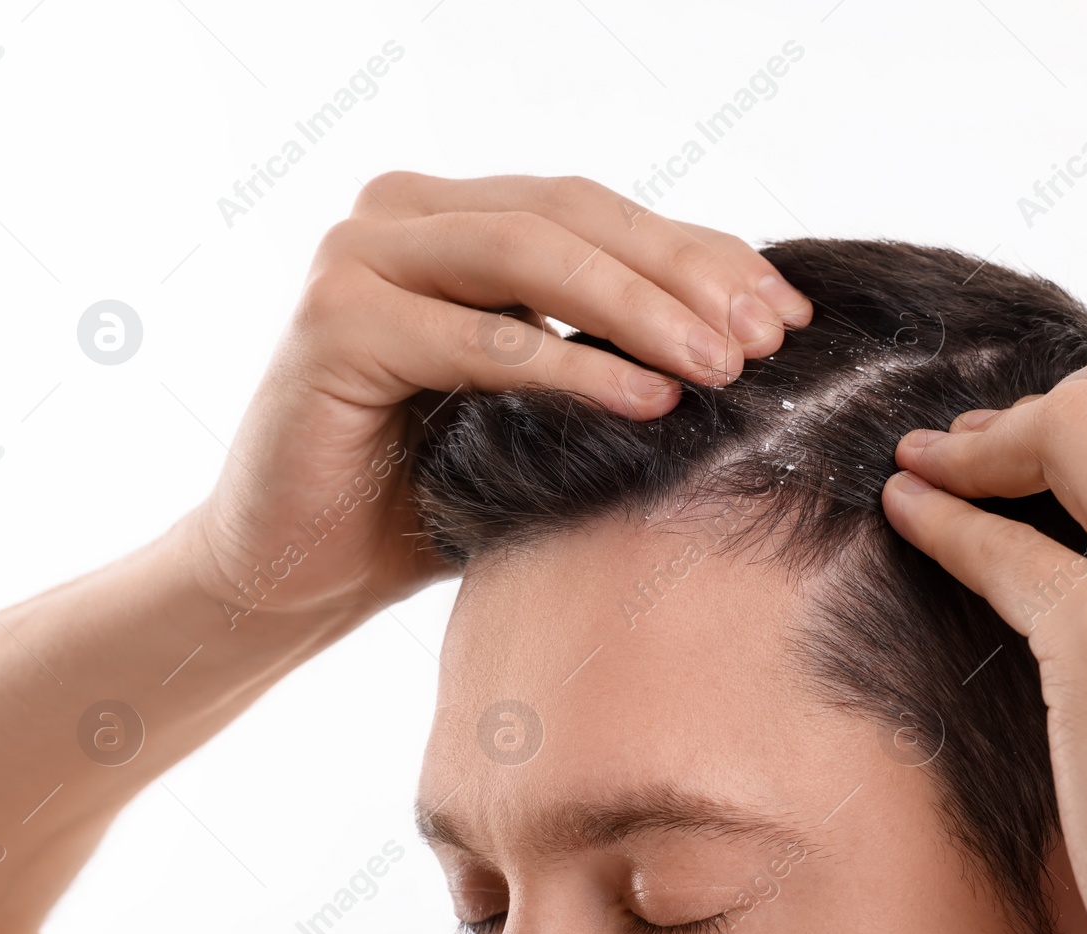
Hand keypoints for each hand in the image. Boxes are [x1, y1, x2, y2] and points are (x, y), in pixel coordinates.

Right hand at [185, 173, 811, 621]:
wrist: (297, 568)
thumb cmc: (426, 490)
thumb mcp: (538, 406)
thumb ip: (609, 350)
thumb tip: (754, 334)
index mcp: (456, 217)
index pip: (601, 215)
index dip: (701, 254)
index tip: (790, 313)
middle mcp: (403, 214)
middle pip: (574, 217)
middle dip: (684, 276)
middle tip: (769, 338)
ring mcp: (360, 256)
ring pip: (531, 256)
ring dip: (640, 311)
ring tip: (725, 368)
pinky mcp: (335, 321)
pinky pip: (480, 338)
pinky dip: (570, 368)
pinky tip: (647, 400)